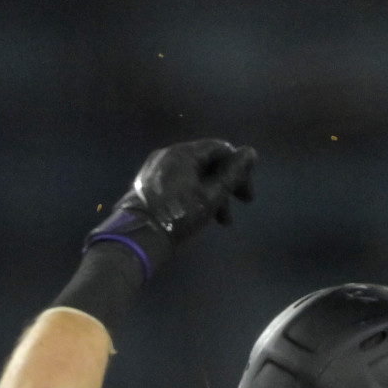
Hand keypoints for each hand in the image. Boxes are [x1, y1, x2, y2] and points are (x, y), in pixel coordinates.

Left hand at [94, 139, 256, 246]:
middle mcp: (167, 155)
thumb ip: (232, 173)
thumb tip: (250, 152)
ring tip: (223, 220)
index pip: (220, 149)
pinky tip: (201, 214)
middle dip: (226, 183)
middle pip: (206, 162)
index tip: (247, 188)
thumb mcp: (211, 196)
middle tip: (242, 203)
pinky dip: (193, 194)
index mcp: (183, 152)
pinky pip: (178, 182)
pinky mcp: (148, 185)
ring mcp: (155, 169)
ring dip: (212, 193)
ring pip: (193, 175)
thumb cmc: (178, 216)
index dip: (238, 166)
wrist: (137, 238)